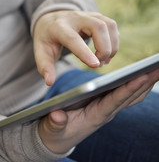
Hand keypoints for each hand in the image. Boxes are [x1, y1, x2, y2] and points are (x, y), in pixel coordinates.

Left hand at [33, 11, 119, 84]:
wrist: (52, 20)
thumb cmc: (47, 38)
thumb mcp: (41, 52)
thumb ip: (44, 67)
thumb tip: (50, 82)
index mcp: (58, 27)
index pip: (73, 38)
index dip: (85, 52)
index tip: (95, 65)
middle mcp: (75, 18)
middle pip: (98, 27)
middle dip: (105, 48)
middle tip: (98, 64)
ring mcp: (88, 15)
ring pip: (109, 25)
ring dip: (112, 45)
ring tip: (103, 60)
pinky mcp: (97, 17)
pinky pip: (112, 26)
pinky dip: (114, 41)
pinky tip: (106, 52)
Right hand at [38, 68, 158, 153]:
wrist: (60, 137)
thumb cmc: (57, 131)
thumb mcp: (53, 128)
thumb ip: (56, 122)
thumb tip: (57, 115)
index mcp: (95, 116)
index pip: (115, 101)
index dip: (128, 89)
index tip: (141, 76)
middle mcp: (107, 111)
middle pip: (131, 96)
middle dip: (145, 81)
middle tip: (158, 66)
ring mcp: (110, 107)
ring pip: (133, 95)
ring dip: (146, 82)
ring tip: (157, 68)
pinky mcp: (108, 103)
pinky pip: (128, 94)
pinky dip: (139, 85)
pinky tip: (145, 76)